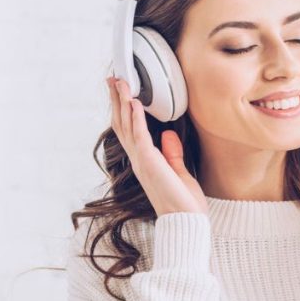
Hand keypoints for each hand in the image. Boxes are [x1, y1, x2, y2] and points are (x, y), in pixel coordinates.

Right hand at [107, 76, 208, 215]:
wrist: (185, 222)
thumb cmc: (183, 203)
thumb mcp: (179, 172)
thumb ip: (172, 153)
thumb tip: (168, 134)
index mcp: (144, 162)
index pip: (129, 131)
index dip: (123, 110)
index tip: (121, 92)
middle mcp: (138, 159)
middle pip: (122, 123)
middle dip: (117, 99)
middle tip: (113, 78)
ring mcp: (142, 160)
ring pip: (126, 125)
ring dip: (123, 101)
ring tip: (120, 81)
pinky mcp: (149, 162)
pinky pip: (139, 135)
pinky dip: (136, 116)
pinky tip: (134, 101)